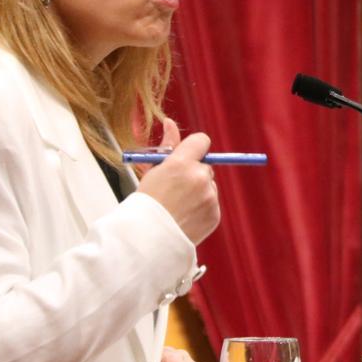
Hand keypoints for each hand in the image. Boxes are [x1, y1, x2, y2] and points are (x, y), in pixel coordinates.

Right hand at [136, 122, 220, 244]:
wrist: (148, 239)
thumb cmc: (146, 202)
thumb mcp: (153, 170)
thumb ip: (167, 145)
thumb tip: (170, 122)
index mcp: (181, 163)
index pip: (201, 141)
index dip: (194, 147)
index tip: (187, 155)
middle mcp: (199, 177)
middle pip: (205, 165)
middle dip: (194, 173)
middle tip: (177, 187)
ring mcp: (209, 197)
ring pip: (209, 185)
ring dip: (199, 191)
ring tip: (179, 205)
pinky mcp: (215, 214)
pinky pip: (212, 203)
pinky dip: (202, 208)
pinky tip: (186, 215)